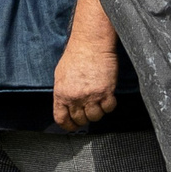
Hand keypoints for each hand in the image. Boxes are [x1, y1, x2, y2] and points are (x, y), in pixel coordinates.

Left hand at [53, 0, 120, 129]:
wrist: (91, 44)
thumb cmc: (76, 56)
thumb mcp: (61, 76)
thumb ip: (63, 92)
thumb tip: (66, 105)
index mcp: (61, 93)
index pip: (61, 118)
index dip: (68, 125)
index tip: (73, 126)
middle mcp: (74, 97)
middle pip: (80, 119)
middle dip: (85, 118)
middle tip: (89, 111)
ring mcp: (91, 95)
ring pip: (96, 117)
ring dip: (98, 112)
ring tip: (98, 101)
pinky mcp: (106, 91)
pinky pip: (109, 108)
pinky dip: (109, 105)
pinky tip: (108, 97)